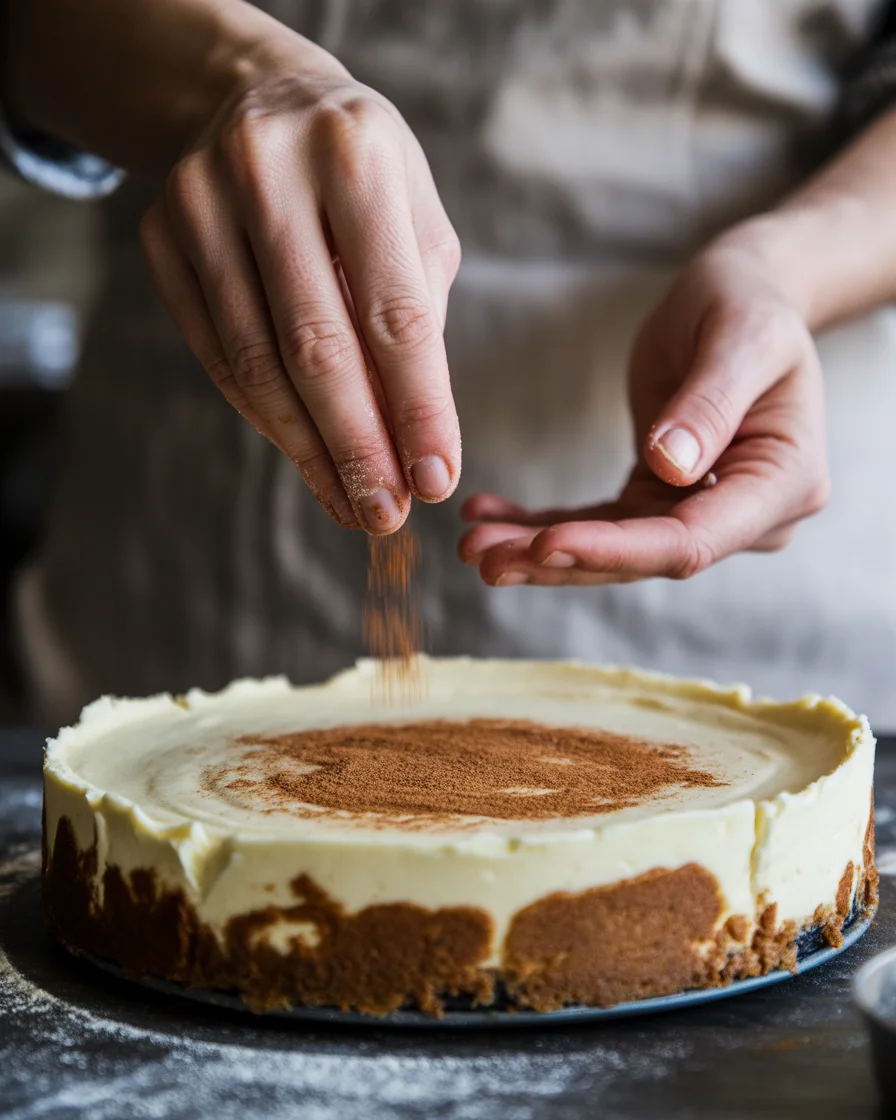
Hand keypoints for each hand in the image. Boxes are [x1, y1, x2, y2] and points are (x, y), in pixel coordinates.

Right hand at [139, 36, 460, 532]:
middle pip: (317, 347)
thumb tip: (409, 443)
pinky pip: (216, 353)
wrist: (259, 103)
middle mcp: (269, 172)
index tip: (435, 481)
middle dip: (357, 447)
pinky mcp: (161, 237)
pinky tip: (303, 453)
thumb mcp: (413, 221)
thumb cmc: (361, 177)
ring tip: (347, 503)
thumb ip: (415, 319)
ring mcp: (201, 203)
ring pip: (256, 362)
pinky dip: (263, 416)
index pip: (394, 314)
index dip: (417, 409)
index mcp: (356, 158)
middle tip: (384, 515)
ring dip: (308, 449)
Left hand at [458, 239, 829, 584]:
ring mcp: (702, 511)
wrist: (744, 297)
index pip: (692, 540)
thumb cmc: (751, 306)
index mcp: (784, 483)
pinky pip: (597, 523)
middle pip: (644, 556)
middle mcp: (747, 515)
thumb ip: (710, 402)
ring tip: (473, 545)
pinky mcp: (660, 499)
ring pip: (613, 549)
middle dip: (561, 559)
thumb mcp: (740, 337)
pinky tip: (490, 517)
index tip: (546, 544)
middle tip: (481, 556)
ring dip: (539, 550)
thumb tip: (672, 467)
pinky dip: (542, 525)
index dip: (617, 549)